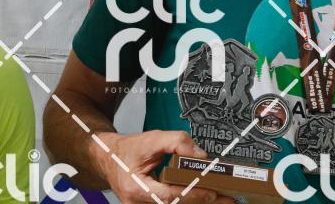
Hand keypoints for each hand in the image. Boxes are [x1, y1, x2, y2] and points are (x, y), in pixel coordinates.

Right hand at [95, 130, 235, 203]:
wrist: (108, 157)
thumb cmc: (127, 150)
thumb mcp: (152, 138)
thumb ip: (177, 142)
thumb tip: (200, 156)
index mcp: (136, 188)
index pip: (170, 196)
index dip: (192, 195)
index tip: (212, 192)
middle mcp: (138, 203)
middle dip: (202, 202)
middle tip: (226, 199)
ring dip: (197, 203)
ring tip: (221, 199)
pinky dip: (188, 201)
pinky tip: (204, 198)